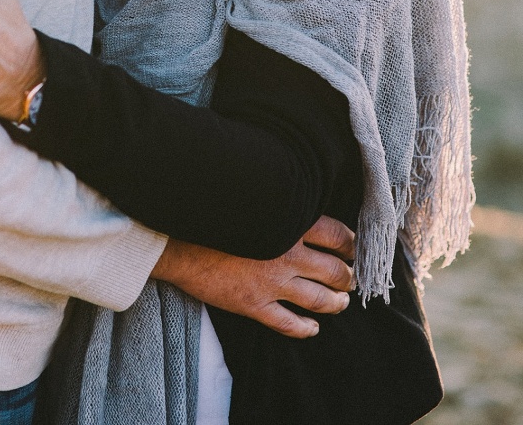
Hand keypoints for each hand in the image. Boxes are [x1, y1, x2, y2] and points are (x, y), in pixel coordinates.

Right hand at [151, 217, 354, 338]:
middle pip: (334, 270)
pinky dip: (306, 328)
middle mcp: (287, 253)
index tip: (352, 249)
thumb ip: (280, 206)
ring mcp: (272, 282)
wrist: (177, 239)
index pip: (337, 235)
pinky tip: (313, 328)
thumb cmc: (214, 213)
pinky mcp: (255, 305)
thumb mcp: (254, 200)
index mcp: (289, 223)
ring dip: (336, 303)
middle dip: (348, 277)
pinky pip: (290, 324)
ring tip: (341, 302)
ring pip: (319, 300)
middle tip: (350, 279)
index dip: (350, 244)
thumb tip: (300, 207)